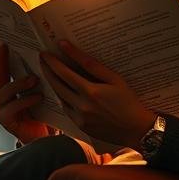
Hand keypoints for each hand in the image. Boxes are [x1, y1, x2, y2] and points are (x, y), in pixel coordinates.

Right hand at [0, 44, 52, 143]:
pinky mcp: (6, 121)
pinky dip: (25, 101)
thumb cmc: (48, 114)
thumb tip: (49, 57)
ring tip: (34, 79)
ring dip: (18, 84)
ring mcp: (1, 110)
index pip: (3, 70)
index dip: (2, 57)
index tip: (5, 44)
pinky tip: (38, 96)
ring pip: (4, 92)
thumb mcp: (45, 93)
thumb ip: (40, 80)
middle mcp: (2, 99)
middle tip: (12, 52)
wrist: (48, 140)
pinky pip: (12, 108)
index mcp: (9, 90)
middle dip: (3, 64)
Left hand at [39, 39, 154, 147]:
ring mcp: (79, 118)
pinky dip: (62, 98)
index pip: (64, 73)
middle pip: (57, 85)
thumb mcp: (115, 79)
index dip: (53, 62)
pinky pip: (66, 109)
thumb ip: (92, 65)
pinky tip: (63, 90)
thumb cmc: (128, 101)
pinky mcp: (80, 126)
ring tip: (50, 71)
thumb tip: (70, 49)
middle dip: (48, 70)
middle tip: (42, 59)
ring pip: (59, 97)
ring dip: (53, 83)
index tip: (46, 52)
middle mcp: (81, 106)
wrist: (136, 129)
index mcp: (90, 92)